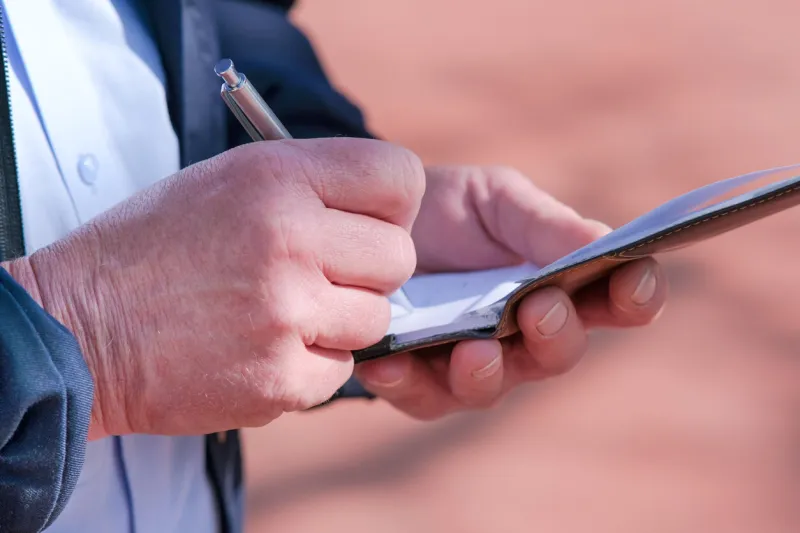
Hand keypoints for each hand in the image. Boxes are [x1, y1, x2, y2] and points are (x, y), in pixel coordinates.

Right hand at [12, 138, 424, 437]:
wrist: (79, 329)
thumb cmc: (155, 248)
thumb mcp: (227, 181)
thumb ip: (312, 186)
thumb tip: (386, 213)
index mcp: (278, 178)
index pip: (400, 177)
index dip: (392, 206)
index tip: (366, 223)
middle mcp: (290, 240)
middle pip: (399, 258)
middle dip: (369, 271)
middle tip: (322, 274)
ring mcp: (286, 314)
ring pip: (376, 320)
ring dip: (340, 322)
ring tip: (282, 313)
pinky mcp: (278, 380)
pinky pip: (340, 372)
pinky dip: (311, 366)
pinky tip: (262, 350)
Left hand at [354, 165, 666, 418]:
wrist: (369, 222)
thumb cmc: (447, 211)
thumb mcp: (493, 199)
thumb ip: (541, 223)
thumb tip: (599, 243)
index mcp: (557, 287)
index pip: (612, 301)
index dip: (634, 295)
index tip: (635, 276)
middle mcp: (522, 336)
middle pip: (558, 353)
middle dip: (556, 333)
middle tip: (541, 306)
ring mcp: (469, 363)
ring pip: (491, 386)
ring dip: (487, 371)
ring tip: (474, 351)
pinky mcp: (415, 380)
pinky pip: (417, 394)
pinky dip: (403, 381)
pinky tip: (387, 363)